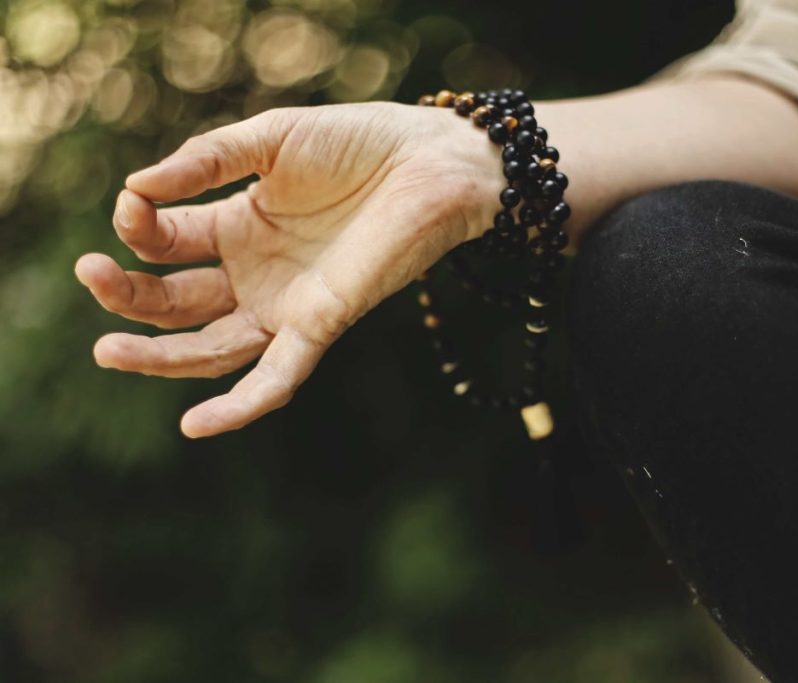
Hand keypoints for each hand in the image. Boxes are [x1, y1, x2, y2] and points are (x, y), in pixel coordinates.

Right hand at [75, 102, 502, 437]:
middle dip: (129, 296)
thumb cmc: (358, 142)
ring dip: (159, 356)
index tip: (131, 204)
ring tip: (106, 351)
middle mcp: (256, 273)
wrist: (431, 162)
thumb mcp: (271, 141)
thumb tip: (137, 187)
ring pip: (211, 348)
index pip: (166, 243)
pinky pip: (276, 377)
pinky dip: (240, 405)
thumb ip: (207, 161)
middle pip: (176, 303)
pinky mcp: (322, 324)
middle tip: (90, 275)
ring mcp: (287, 304)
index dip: (139, 229)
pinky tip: (195, 426)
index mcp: (237, 227)